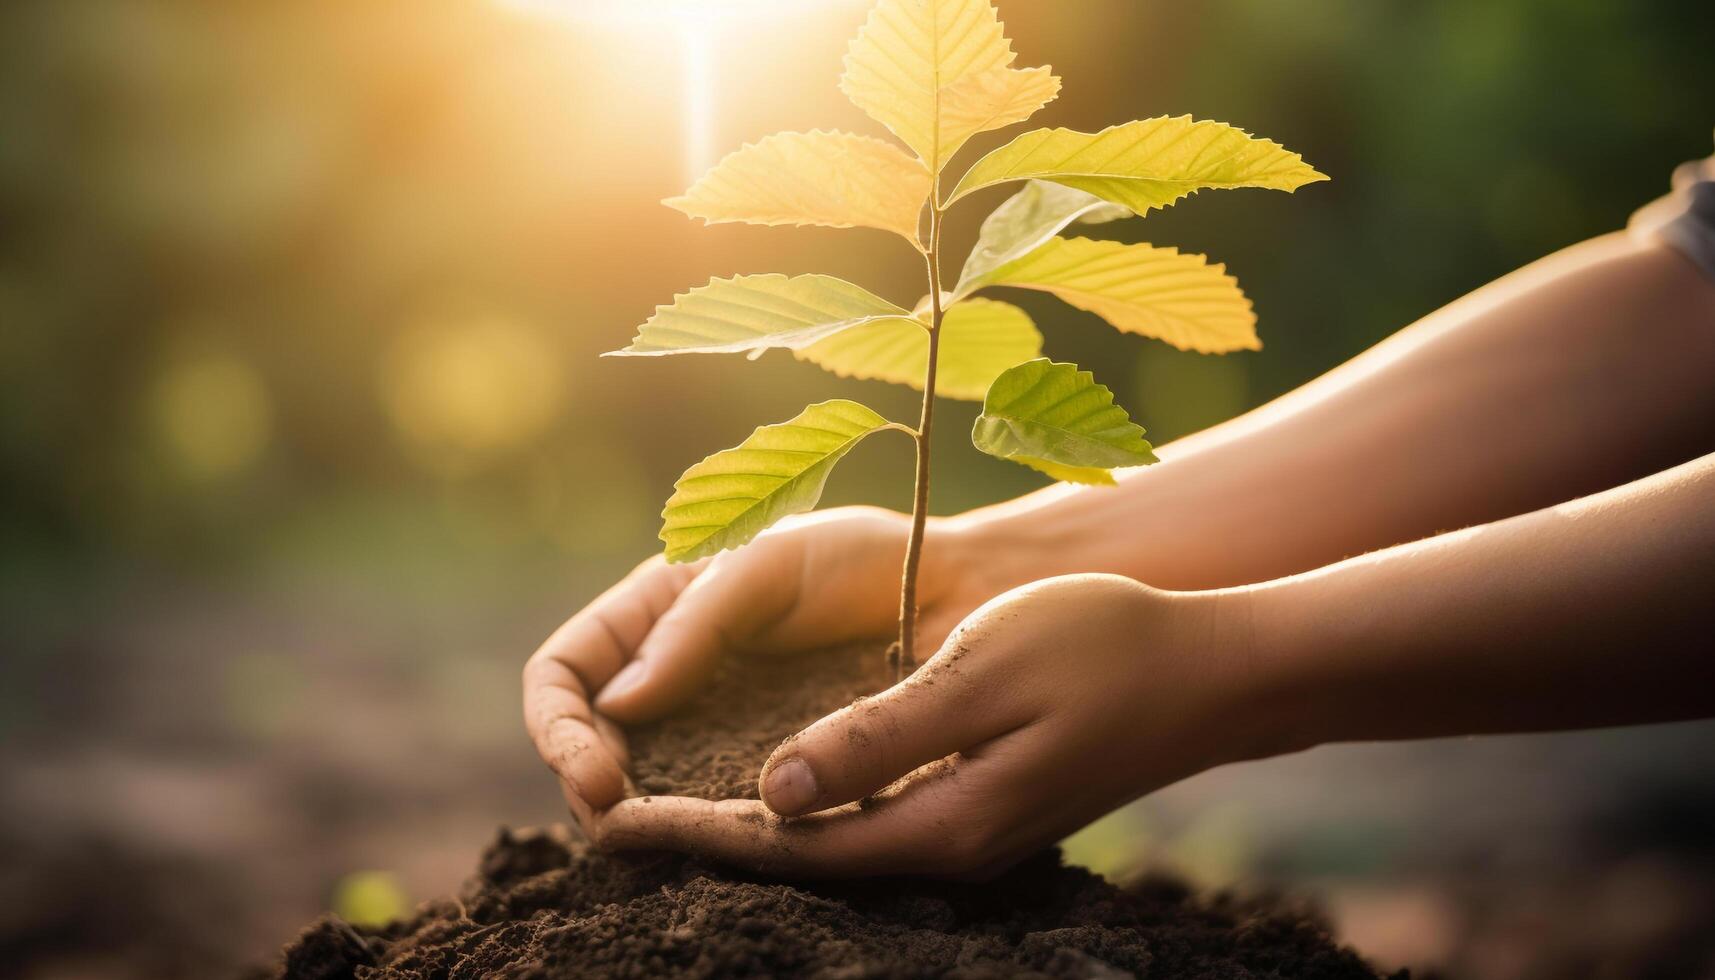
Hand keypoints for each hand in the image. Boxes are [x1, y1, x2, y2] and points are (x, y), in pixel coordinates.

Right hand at [522, 506, 1032, 833]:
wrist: (954, 594)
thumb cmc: (862, 561)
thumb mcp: (765, 564)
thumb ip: (692, 625)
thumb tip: (619, 706)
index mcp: (653, 616)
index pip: (566, 674)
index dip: (560, 726)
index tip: (596, 771)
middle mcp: (672, 678)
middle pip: (590, 745)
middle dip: (590, 786)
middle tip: (622, 821)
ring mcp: (716, 731)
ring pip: (644, 788)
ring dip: (639, 820)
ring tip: (659, 840)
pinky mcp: (769, 772)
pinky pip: (716, 811)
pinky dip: (703, 832)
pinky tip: (719, 843)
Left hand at [589, 573, 1299, 877]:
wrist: (1210, 672)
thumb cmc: (1101, 649)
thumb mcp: (980, 672)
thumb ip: (876, 736)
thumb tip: (773, 792)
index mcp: (938, 821)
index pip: (784, 843)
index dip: (692, 830)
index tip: (609, 817)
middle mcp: (947, 846)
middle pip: (798, 859)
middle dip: (703, 839)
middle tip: (610, 816)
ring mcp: (970, 834)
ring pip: (832, 845)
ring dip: (749, 828)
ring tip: (668, 804)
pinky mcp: (984, 810)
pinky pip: (872, 824)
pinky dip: (808, 810)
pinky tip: (776, 786)